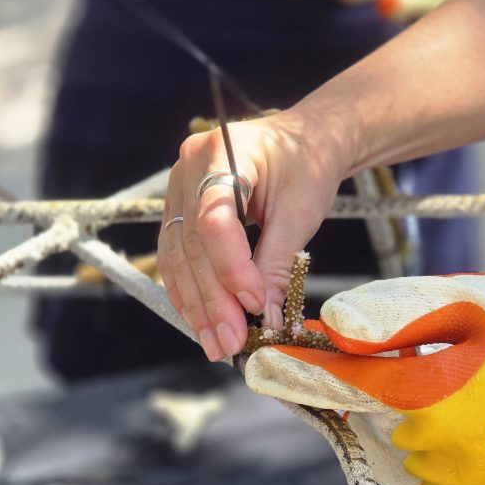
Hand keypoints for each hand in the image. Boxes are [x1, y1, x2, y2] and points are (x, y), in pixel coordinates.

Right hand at [157, 109, 352, 360]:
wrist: (303, 139)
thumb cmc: (307, 164)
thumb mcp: (302, 210)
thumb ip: (279, 261)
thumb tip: (266, 314)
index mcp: (222, 151)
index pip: (214, 220)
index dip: (232, 268)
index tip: (255, 304)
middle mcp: (189, 167)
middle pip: (192, 244)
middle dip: (212, 300)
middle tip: (230, 342)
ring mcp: (178, 187)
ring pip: (178, 256)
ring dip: (196, 306)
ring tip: (216, 345)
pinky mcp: (179, 208)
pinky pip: (177, 256)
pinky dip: (190, 292)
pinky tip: (201, 322)